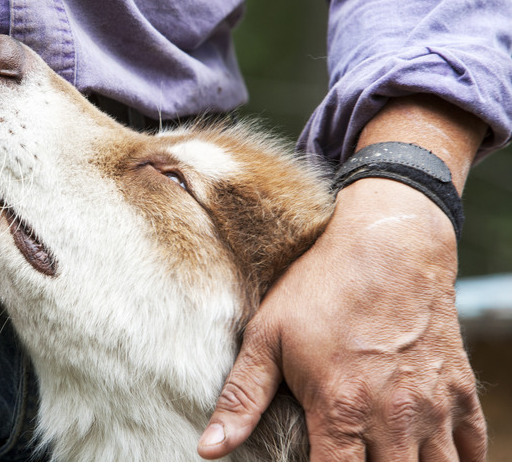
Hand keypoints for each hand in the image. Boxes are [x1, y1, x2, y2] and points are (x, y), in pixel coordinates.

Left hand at [198, 178, 485, 459]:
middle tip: (350, 457)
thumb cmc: (320, 287)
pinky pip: (474, 448)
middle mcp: (393, 416)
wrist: (388, 243)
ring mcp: (433, 405)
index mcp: (341, 408)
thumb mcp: (268, 336)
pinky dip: (460, 460)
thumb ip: (242, 398)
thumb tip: (208, 449)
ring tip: (385, 456)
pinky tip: (433, 456)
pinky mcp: (461, 389)